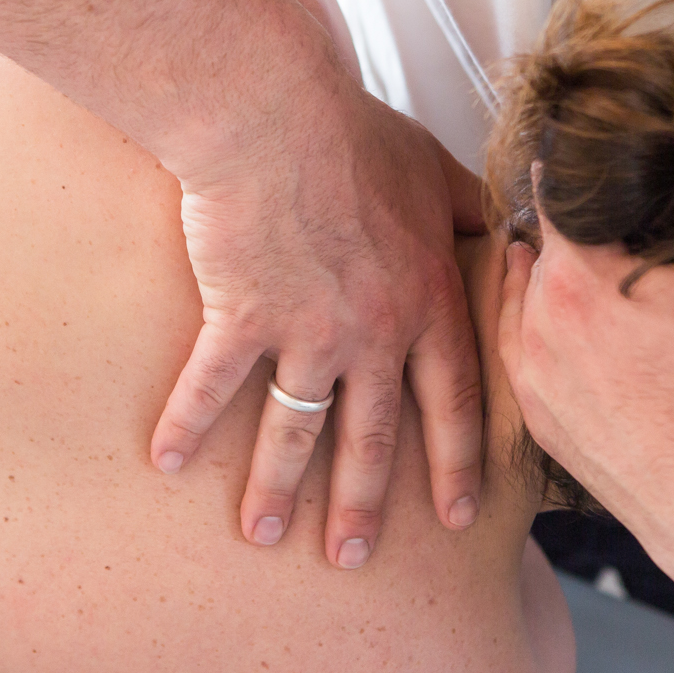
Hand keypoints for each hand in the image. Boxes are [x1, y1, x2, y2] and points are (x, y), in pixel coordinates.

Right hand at [151, 82, 487, 568]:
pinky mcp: (242, 314)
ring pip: (296, 429)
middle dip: (362, 508)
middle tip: (350, 559)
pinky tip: (165, 461)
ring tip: (260, 535)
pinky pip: (212, 384)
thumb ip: (469, 210)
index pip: (455, 400)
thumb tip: (508, 222)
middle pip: (374, 438)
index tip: (456, 515)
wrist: (278, 113)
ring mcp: (306, 329)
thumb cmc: (353, 131)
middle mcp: (374, 330)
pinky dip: (185, 424)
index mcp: (427, 298)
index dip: (457, 462)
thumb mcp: (433, 170)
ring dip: (276, 489)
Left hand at [496, 108, 673, 625]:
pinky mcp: (538, 422)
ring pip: (531, 301)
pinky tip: (583, 329)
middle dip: (578, 227)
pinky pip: (528, 356)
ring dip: (557, 281)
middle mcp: (538, 326)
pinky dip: (548, 336)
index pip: (561, 191)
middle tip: (613, 207)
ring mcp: (533, 378)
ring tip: (599, 261)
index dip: (587, 166)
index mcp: (577, 280)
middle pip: (546, 246)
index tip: (605, 148)